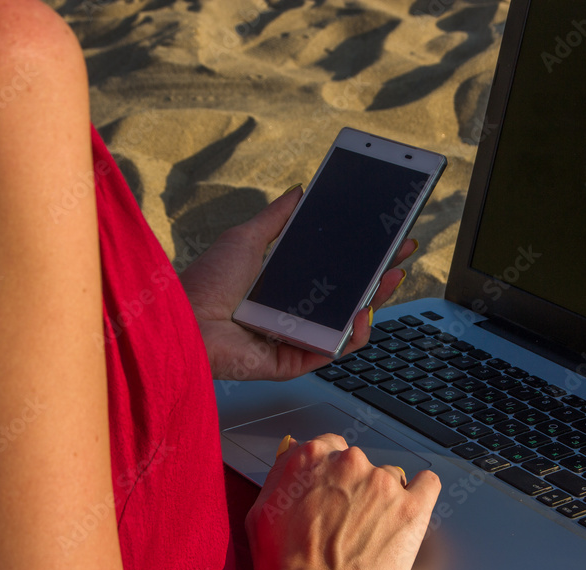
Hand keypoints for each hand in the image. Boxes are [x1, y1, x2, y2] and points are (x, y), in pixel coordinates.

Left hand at [179, 187, 415, 381]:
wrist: (185, 318)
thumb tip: (300, 192)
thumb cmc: (205, 282)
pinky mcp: (293, 361)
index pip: (334, 272)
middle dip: (378, 276)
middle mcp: (293, 314)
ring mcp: (295, 338)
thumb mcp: (247, 237)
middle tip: (400, 255)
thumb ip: (277, 217)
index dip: (361, 258)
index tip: (385, 240)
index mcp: (284, 285)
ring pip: (347, 326)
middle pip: (347, 297)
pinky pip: (333, 351)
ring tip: (388, 279)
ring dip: (374, 303)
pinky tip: (361, 314)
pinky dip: (353, 336)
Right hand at [245, 435, 440, 569]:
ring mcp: (383, 484)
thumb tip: (292, 453)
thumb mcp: (262, 509)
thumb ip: (282, 474)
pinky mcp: (411, 509)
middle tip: (346, 523)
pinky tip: (411, 508)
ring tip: (371, 534)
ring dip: (383, 500)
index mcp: (312, 457)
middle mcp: (349, 462)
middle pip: (361, 464)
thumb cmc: (282, 565)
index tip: (334, 490)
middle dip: (355, 489)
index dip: (333, 473)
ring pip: (390, 479)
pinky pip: (428, 484)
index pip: (333, 446)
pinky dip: (422, 492)